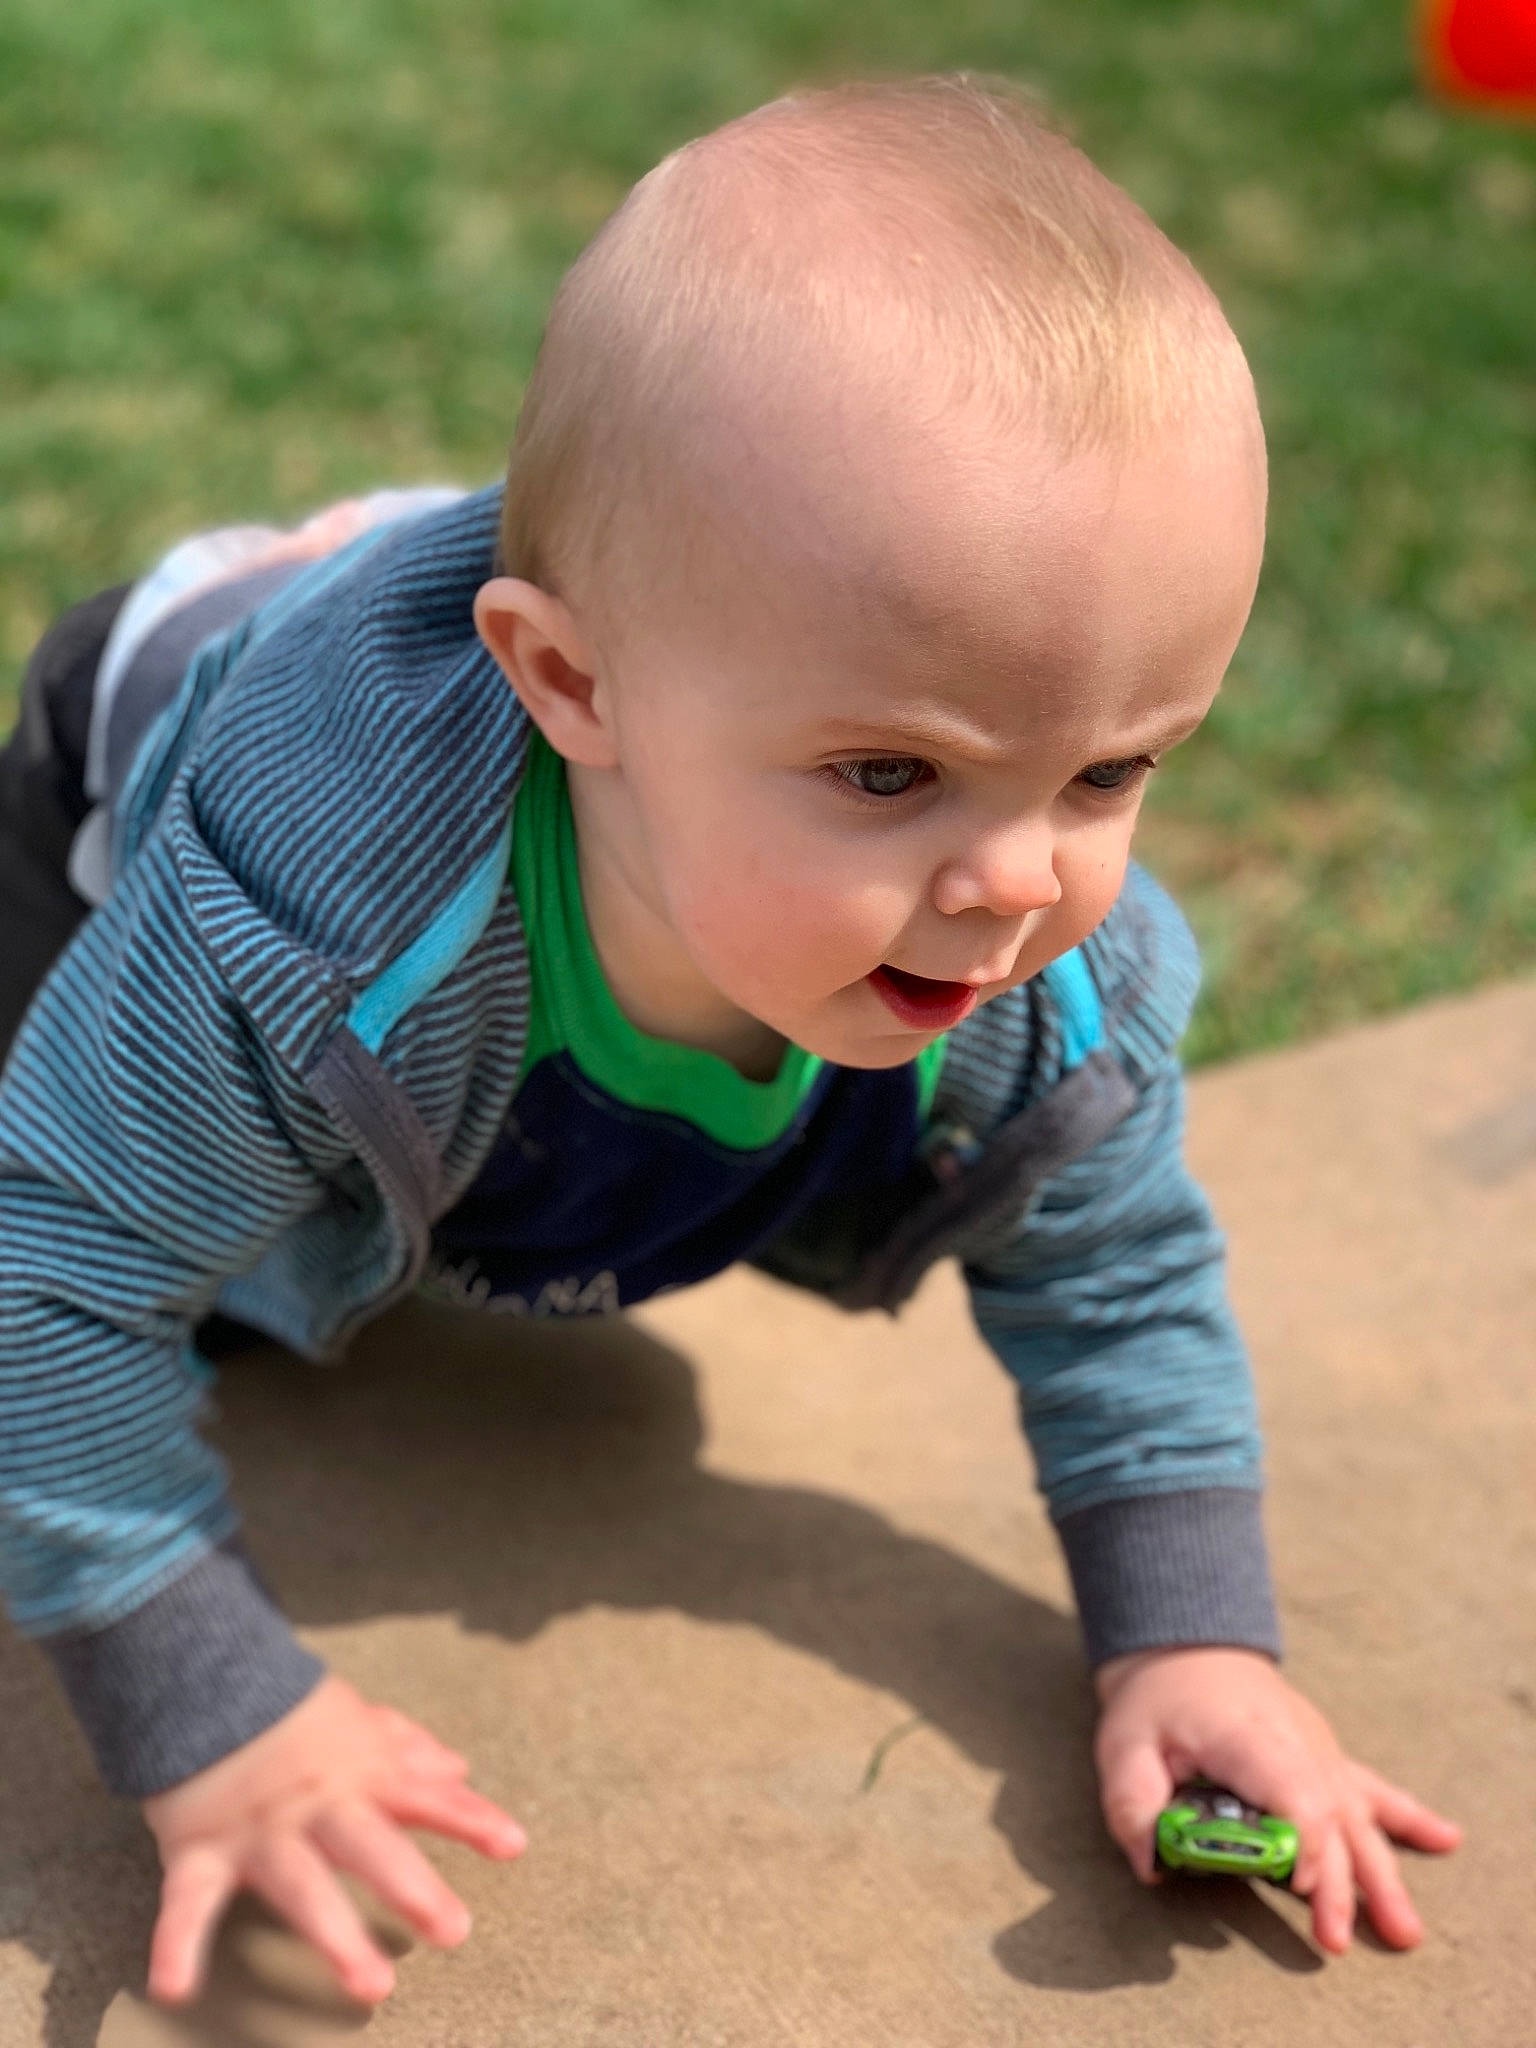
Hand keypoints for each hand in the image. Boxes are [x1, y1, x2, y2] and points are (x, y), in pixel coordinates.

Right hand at [141, 1674, 526, 2006]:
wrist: (200, 1680)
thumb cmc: (291, 1714)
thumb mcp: (355, 1721)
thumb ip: (407, 1750)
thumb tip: (460, 1771)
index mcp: (359, 1774)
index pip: (424, 1797)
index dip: (469, 1819)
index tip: (513, 1845)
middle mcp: (316, 1806)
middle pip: (371, 1847)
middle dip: (413, 1887)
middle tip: (454, 1930)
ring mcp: (259, 1832)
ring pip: (300, 1885)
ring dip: (336, 1935)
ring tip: (372, 1985)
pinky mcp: (199, 1852)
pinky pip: (186, 1901)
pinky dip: (177, 1942)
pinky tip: (177, 1987)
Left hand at [1093, 1646, 1460, 1952]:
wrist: (1186, 1645)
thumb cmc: (1157, 1699)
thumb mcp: (1124, 1743)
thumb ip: (1132, 1802)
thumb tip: (1152, 1863)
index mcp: (1249, 1737)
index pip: (1293, 1793)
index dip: (1302, 1843)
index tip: (1300, 1886)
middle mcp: (1297, 1744)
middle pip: (1330, 1819)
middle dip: (1339, 1884)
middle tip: (1336, 1941)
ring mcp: (1318, 1751)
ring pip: (1358, 1816)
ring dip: (1380, 1874)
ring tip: (1404, 1931)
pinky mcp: (1324, 1759)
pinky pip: (1371, 1790)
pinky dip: (1408, 1817)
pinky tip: (1447, 1838)